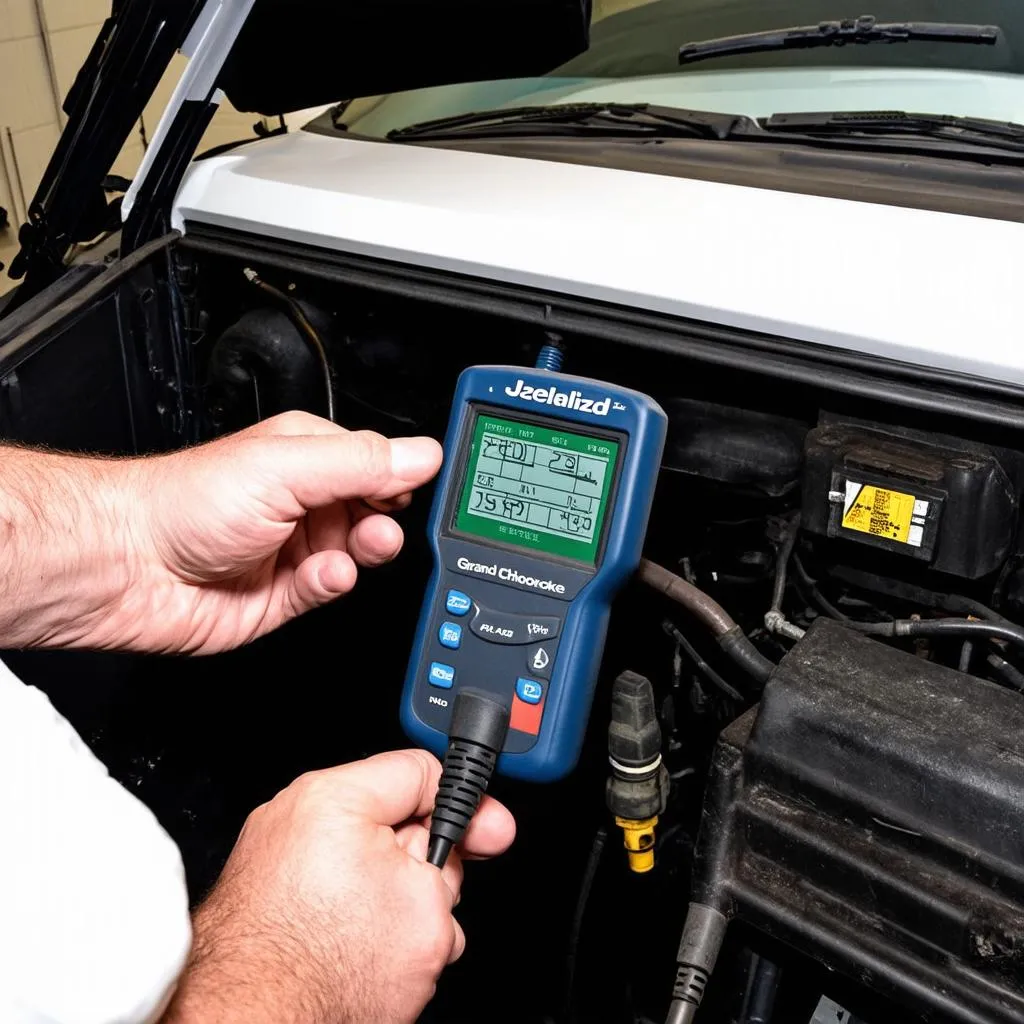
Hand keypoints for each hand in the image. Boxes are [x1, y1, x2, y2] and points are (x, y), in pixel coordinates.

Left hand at [0, 411, 440, 651]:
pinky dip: (333, 582)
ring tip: (354, 548)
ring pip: (359, 552)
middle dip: (386, 519)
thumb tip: (424, 452)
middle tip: (380, 523)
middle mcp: (305, 499)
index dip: (404, 477)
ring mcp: (296, 546)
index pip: (380, 462)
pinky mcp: (287, 592)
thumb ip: (362, 463)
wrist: (130, 567)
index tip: (419, 492)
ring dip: (363, 551)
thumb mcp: (287, 468)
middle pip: (377, 510)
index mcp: (309, 455)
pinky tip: (322, 573)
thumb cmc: (185, 504)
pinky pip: (332, 587)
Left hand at [160, 749, 515, 1023]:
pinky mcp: (267, 908)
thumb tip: (449, 847)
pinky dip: (359, 925)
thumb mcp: (425, 905)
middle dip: (430, 868)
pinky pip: (335, 901)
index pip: (421, 772)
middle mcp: (295, 822)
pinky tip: (365, 963)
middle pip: (397, 824)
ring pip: (369, 870)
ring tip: (391, 950)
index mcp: (332, 799)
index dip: (469, 803)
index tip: (491, 830)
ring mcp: (275, 867)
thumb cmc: (319, 975)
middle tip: (436, 906)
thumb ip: (448, 857)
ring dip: (398, 906)